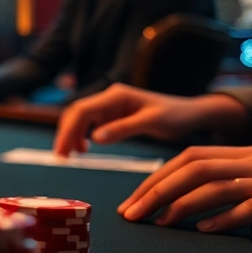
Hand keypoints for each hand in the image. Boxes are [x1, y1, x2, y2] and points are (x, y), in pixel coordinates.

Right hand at [52, 84, 248, 156]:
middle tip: (61, 157)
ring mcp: (110, 105)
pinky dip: (82, 135)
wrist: (191, 114)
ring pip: (81, 118)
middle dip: (65, 133)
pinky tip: (85, 148)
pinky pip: (90, 123)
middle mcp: (109, 97)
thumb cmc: (175, 115)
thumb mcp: (152, 122)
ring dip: (72, 134)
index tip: (62, 151)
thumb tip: (94, 138)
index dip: (68, 130)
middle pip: (77, 112)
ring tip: (71, 155)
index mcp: (116, 95)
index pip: (82, 110)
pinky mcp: (113, 114)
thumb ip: (123, 128)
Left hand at [117, 145, 251, 231]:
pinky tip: (205, 230)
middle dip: (157, 189)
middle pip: (194, 168)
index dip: (157, 176)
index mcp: (248, 153)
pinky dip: (226, 217)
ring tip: (160, 222)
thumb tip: (190, 201)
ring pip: (217, 184)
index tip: (134, 199)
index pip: (190, 157)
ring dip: (182, 204)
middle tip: (132, 213)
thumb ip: (235, 182)